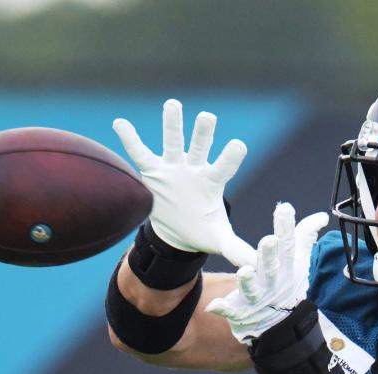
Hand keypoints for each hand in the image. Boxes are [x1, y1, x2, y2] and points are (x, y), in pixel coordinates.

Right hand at [113, 99, 256, 267]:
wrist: (177, 231)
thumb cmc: (202, 229)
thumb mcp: (219, 240)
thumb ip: (237, 248)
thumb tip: (257, 264)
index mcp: (212, 183)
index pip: (224, 167)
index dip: (230, 157)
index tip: (239, 145)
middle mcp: (194, 170)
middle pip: (199, 147)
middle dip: (203, 133)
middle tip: (208, 116)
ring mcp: (173, 168)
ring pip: (172, 142)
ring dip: (172, 124)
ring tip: (173, 104)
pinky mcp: (153, 171)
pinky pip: (139, 152)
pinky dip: (129, 138)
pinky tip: (120, 122)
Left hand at [206, 203, 327, 343]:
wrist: (282, 325)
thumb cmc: (288, 287)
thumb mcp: (299, 263)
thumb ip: (305, 237)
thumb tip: (322, 216)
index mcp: (286, 268)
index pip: (288, 245)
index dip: (286, 227)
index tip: (284, 208)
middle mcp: (272, 282)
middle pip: (271, 267)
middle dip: (269, 255)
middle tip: (269, 240)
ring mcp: (257, 299)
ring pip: (251, 290)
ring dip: (248, 283)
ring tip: (244, 272)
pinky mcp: (241, 312)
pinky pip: (231, 311)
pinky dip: (223, 309)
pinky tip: (213, 305)